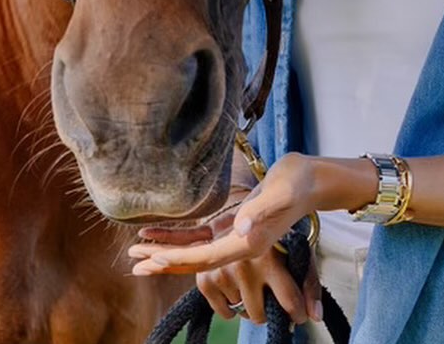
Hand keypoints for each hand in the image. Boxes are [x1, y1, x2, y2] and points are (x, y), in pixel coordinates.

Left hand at [128, 154, 320, 321]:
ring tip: (136, 253)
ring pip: (194, 253)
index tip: (155, 259)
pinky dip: (178, 239)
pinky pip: (201, 238)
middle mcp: (240, 246)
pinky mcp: (232, 227)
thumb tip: (242, 228)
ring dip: (166, 253)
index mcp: (250, 243)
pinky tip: (156, 234)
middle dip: (165, 263)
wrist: (310, 179)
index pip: (208, 257)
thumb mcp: (280, 192)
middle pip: (196, 262)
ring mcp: (235, 238)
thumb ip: (260, 211)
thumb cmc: (297, 182)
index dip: (180, 259)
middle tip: (133, 265)